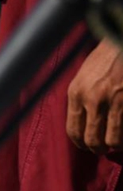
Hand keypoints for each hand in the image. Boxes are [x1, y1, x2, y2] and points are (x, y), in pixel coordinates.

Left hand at [67, 38, 122, 152]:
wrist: (122, 41)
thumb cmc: (106, 57)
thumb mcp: (84, 76)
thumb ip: (80, 97)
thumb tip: (81, 121)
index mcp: (76, 93)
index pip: (73, 129)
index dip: (80, 142)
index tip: (86, 146)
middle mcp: (92, 99)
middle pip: (92, 139)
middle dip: (98, 149)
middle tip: (103, 150)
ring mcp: (114, 101)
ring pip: (112, 139)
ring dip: (115, 146)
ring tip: (117, 146)